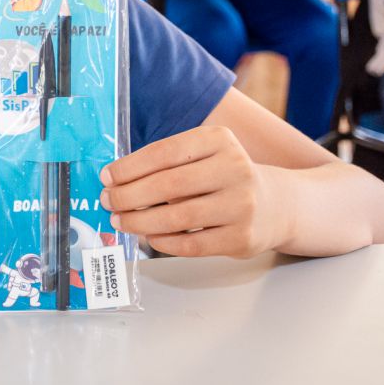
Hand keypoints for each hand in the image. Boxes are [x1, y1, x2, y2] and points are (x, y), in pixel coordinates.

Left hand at [99, 124, 284, 258]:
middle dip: (129, 195)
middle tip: (108, 201)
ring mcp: (241, 205)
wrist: (276, 205)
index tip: (107, 177)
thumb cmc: (224, 177)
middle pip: (169, 185)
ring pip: (178, 217)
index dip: (130, 167)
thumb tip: (117, 182)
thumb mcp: (204, 155)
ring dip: (140, 221)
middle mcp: (234, 169)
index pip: (165, 152)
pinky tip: (149, 236)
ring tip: (121, 221)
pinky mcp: (242, 238)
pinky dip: (163, 242)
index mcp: (219, 140)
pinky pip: (191, 245)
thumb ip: (167, 164)